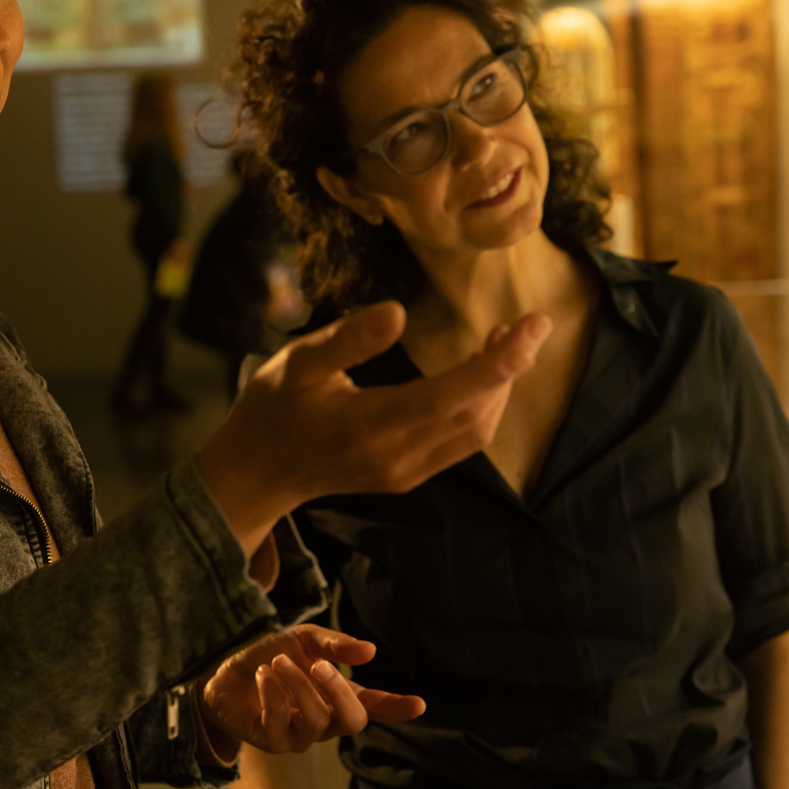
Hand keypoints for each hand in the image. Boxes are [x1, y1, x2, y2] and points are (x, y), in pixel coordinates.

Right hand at [197, 301, 549, 555]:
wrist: (255, 475)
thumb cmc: (271, 410)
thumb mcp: (296, 364)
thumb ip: (348, 339)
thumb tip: (399, 312)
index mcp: (368, 426)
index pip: (450, 396)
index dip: (499, 362)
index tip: (533, 325)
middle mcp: (396, 457)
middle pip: (476, 414)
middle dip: (511, 368)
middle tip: (527, 322)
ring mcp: (405, 472)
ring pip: (476, 431)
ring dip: (500, 387)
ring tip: (507, 341)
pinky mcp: (408, 476)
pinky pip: (461, 442)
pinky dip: (482, 405)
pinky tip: (480, 374)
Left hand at [199, 624, 423, 754]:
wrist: (226, 676)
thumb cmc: (271, 659)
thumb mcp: (303, 640)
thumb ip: (335, 645)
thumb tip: (370, 651)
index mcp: (338, 696)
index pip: (374, 706)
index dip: (397, 708)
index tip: (420, 704)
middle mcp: (325, 721)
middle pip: (353, 721)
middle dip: (340, 691)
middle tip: (319, 664)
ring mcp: (300, 735)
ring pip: (316, 719)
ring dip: (297, 684)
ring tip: (278, 660)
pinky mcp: (273, 741)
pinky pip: (281, 722)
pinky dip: (273, 693)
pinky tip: (263, 674)